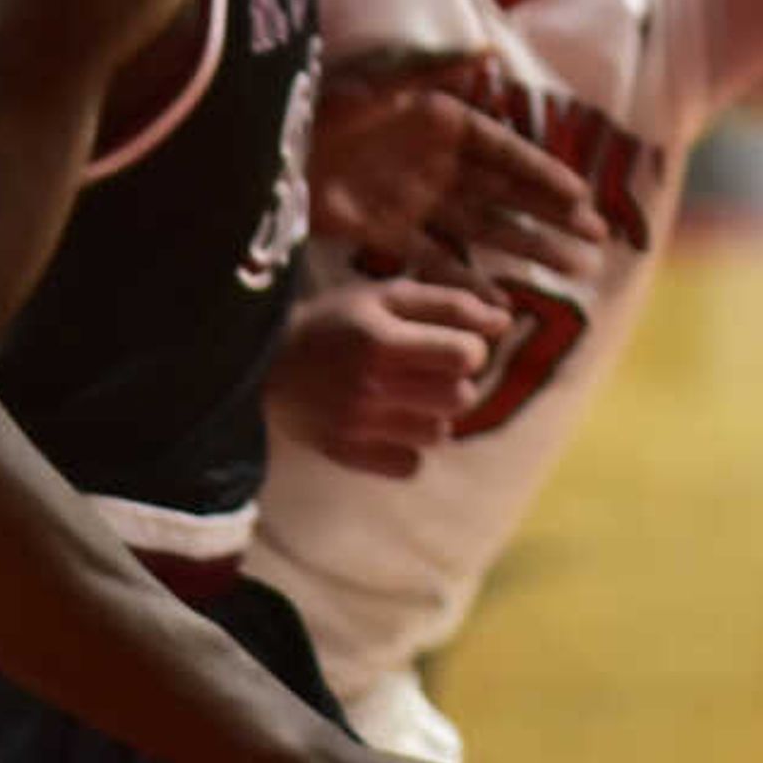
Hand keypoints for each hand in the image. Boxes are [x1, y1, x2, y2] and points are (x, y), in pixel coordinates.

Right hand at [265, 278, 509, 478]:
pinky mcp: (344, 454)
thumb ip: (449, 304)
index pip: (467, 356)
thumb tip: (505, 321)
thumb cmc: (333, 322)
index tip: (452, 344)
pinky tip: (390, 425)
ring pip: (439, 434)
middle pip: (460, 398)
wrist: (258, 362)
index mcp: (382, 341)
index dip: (471, 349)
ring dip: (434, 415)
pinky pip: (409, 466)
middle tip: (430, 371)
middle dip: (456, 382)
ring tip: (407, 397)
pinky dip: (408, 448)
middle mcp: (370, 388)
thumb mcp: (386, 296)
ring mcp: (356, 426)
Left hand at [311, 51, 607, 281]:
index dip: (545, 176)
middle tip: (597, 242)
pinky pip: (436, 258)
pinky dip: (466, 279)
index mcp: (442, 122)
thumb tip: (488, 52)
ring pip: (485, 229)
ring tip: (573, 272)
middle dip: (554, 218)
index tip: (582, 198)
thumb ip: (430, 70)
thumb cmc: (317, 107)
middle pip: (508, 195)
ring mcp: (416, 199)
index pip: (507, 153)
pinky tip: (499, 303)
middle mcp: (438, 162)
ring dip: (528, 250)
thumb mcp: (373, 83)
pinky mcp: (386, 231)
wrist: (259, 150)